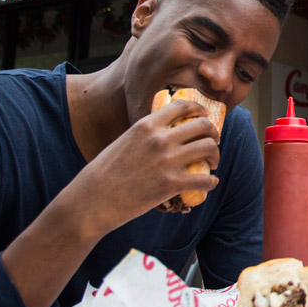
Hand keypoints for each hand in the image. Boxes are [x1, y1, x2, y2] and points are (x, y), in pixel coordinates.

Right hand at [66, 98, 221, 234]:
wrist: (92, 200)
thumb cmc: (103, 172)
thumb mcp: (124, 141)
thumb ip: (145, 135)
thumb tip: (163, 133)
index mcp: (147, 125)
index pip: (182, 107)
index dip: (198, 109)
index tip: (205, 115)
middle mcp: (160, 139)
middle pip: (202, 126)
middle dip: (213, 133)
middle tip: (213, 142)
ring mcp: (168, 161)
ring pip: (208, 149)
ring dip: (215, 155)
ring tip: (212, 163)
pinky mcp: (171, 184)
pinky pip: (204, 179)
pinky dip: (211, 181)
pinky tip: (210, 183)